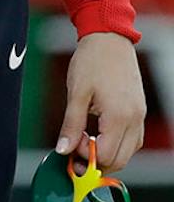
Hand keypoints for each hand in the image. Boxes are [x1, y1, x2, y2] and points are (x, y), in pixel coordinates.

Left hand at [58, 32, 146, 170]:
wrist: (109, 40)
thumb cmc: (91, 62)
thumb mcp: (76, 94)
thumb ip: (71, 124)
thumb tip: (63, 149)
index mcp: (118, 116)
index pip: (105, 156)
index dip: (84, 157)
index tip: (68, 145)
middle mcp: (134, 120)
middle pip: (118, 160)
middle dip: (95, 161)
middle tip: (73, 147)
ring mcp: (139, 116)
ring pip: (128, 152)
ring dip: (106, 154)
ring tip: (83, 139)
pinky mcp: (139, 112)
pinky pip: (133, 140)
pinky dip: (117, 145)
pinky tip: (99, 135)